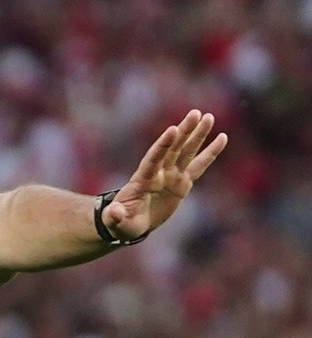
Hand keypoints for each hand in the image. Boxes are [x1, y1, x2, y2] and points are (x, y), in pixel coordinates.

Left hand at [103, 110, 227, 240]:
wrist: (132, 223)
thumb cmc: (122, 223)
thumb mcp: (117, 222)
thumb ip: (116, 216)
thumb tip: (115, 213)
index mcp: (142, 180)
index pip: (153, 159)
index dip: (162, 145)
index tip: (172, 129)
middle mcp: (158, 173)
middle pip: (172, 149)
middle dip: (184, 132)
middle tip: (195, 113)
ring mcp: (171, 176)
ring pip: (186, 152)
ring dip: (197, 135)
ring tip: (208, 117)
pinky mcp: (182, 183)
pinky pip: (199, 166)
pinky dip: (210, 153)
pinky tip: (222, 138)